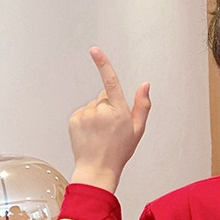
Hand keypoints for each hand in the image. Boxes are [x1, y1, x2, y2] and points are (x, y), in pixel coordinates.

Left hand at [68, 47, 150, 192]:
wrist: (97, 169)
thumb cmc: (119, 151)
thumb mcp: (138, 130)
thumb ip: (143, 105)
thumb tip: (145, 85)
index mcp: (118, 113)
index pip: (111, 83)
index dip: (103, 64)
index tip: (95, 51)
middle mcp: (100, 111)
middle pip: (105, 97)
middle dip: (109, 107)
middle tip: (112, 128)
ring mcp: (85, 115)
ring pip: (94, 105)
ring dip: (97, 115)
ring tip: (101, 133)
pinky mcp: (74, 118)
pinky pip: (83, 112)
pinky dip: (87, 120)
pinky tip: (91, 134)